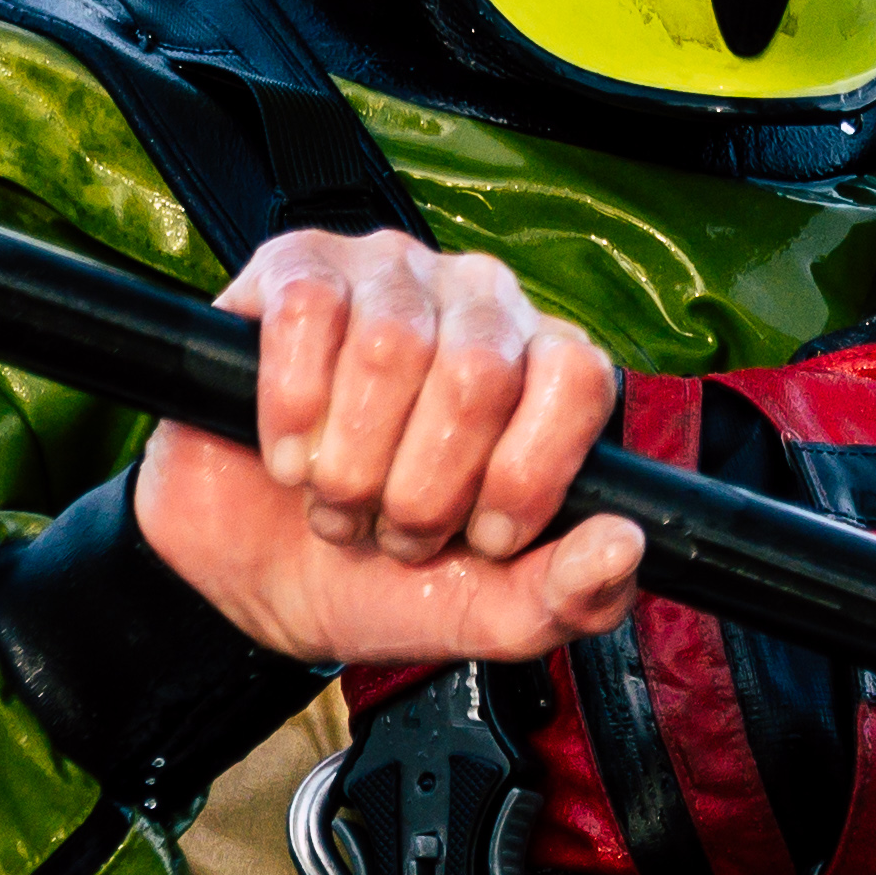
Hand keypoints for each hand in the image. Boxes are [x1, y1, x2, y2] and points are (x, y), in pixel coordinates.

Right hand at [133, 230, 647, 667]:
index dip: (528, 472)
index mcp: (542, 369)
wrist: (249, 573)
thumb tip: (626, 547)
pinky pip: (309, 312)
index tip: (480, 539)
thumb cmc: (376, 573)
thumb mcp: (477, 611)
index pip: (578, 379)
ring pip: (392, 345)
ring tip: (335, 498)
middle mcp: (480, 302)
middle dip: (424, 486)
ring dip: (350, 460)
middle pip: (480, 371)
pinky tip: (284, 453)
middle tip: (390, 527)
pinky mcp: (299, 264)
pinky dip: (290, 407)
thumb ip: (565, 597)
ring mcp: (390, 272)